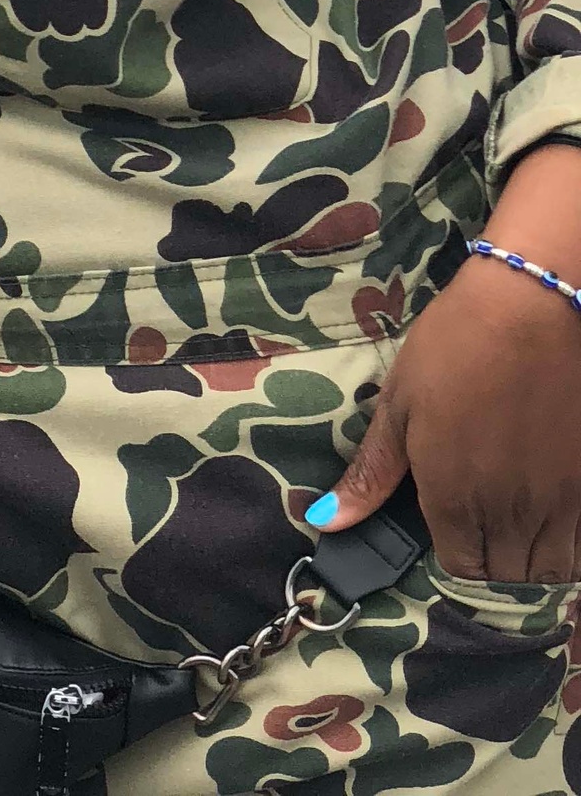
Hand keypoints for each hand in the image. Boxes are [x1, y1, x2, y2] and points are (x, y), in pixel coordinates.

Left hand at [313, 145, 580, 581]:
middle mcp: (507, 514)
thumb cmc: (454, 347)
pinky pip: (578, 545)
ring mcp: (557, 504)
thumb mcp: (399, 403)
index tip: (448, 517)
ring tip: (515, 515)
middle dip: (488, 555)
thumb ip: (371, 474)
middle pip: (504, 573)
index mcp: (452, 497)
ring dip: (529, 553)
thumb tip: (325, 522)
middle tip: (480, 515)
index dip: (452, 547)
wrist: (532, 308)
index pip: (459, 565)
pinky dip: (565, 539)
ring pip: (549, 568)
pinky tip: (548, 505)